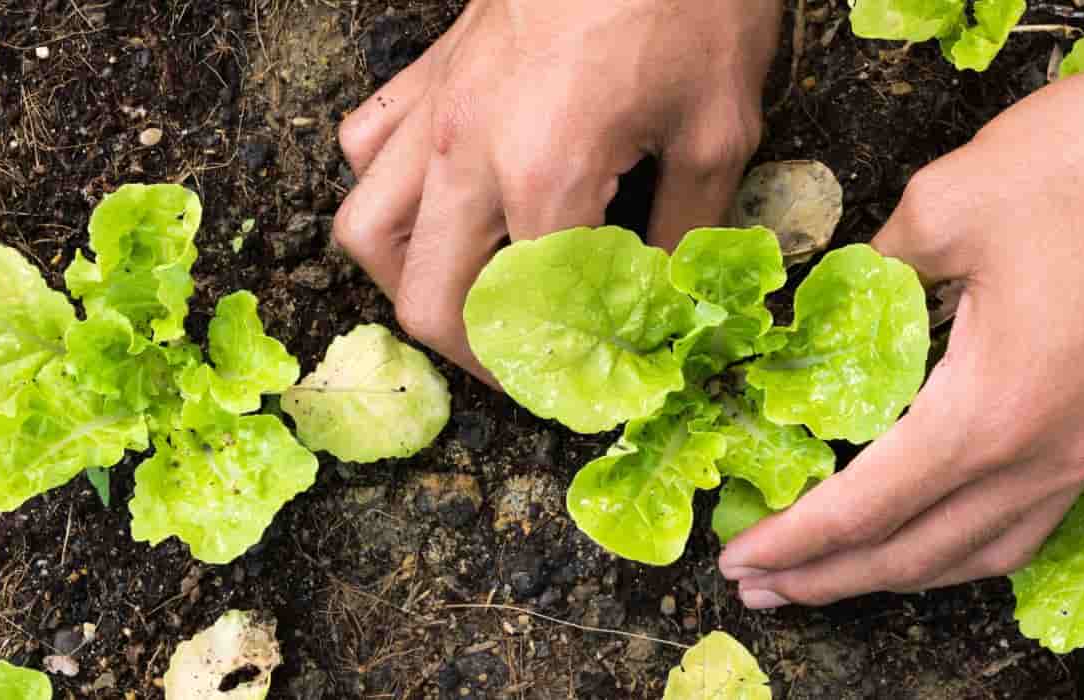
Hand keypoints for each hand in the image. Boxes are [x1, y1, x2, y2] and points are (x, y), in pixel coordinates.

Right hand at [333, 0, 778, 378]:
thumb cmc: (692, 2)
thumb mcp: (718, 130)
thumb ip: (686, 234)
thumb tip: (667, 306)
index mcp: (544, 174)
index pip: (526, 318)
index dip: (560, 375)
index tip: (596, 394)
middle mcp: (466, 150)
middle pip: (424, 300)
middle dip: (476, 358)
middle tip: (533, 370)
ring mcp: (435, 108)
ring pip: (367, 231)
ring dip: (413, 284)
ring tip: (473, 303)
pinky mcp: (429, 71)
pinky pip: (365, 148)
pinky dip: (387, 193)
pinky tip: (443, 205)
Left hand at [717, 47, 1083, 606]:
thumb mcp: (949, 202)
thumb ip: (878, 267)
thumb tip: (843, 297)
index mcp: (988, 415)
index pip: (865, 508)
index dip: (794, 541)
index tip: (737, 559)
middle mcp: (1043, 455)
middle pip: (919, 553)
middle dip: (833, 577)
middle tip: (761, 585)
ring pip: (984, 550)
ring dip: (903, 572)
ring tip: (839, 575)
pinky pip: (1031, 518)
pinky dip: (970, 543)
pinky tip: (945, 528)